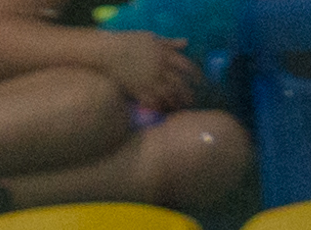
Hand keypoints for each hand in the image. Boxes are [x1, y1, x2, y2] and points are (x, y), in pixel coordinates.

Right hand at [89, 28, 203, 107]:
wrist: (109, 52)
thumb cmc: (130, 42)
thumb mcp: (152, 38)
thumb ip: (170, 42)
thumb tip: (186, 43)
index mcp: (164, 55)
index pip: (186, 66)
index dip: (196, 75)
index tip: (201, 82)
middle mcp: (159, 69)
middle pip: (178, 84)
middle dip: (187, 94)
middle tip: (192, 102)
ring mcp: (148, 81)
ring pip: (167, 95)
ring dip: (175, 103)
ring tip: (179, 109)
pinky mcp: (138, 90)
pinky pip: (151, 102)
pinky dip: (158, 107)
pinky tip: (162, 111)